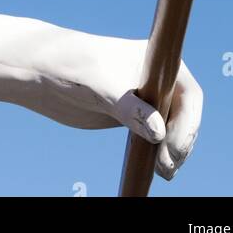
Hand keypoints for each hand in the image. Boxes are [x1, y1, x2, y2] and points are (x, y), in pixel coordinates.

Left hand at [32, 28, 202, 181]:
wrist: (43, 73)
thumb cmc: (73, 67)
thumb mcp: (103, 85)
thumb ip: (131, 107)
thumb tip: (159, 131)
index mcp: (157, 60)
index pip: (189, 93)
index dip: (189, 121)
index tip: (173, 145)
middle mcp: (155, 78)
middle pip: (185, 115)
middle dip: (181, 141)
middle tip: (166, 165)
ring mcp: (145, 97)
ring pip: (172, 129)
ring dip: (173, 152)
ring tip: (163, 171)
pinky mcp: (131, 115)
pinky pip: (155, 137)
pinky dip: (159, 153)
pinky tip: (154, 169)